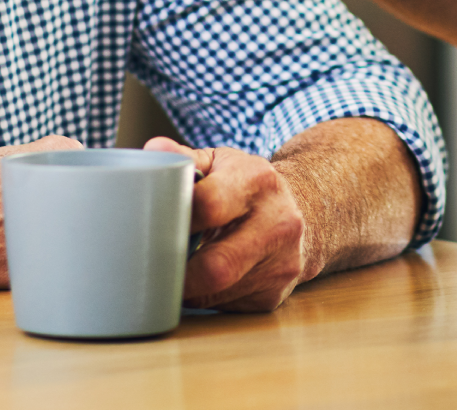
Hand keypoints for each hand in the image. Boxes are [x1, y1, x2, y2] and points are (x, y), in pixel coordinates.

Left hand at [142, 136, 314, 311]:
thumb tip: (153, 151)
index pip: (208, 205)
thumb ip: (184, 159)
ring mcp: (282, 262)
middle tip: (151, 269)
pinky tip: (204, 280)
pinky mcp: (276, 293)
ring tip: (173, 272)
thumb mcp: (222, 162)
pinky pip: (226, 305)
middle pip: (217, 266)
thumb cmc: (249, 187)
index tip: (149, 227)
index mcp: (257, 181)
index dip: (172, 220)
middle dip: (177, 273)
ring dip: (187, 289)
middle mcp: (278, 223)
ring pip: (218, 292)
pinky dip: (206, 296)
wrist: (306, 210)